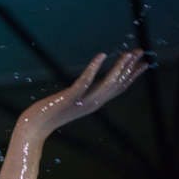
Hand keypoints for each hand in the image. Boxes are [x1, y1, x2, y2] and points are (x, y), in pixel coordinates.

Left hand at [18, 49, 149, 138]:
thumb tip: (87, 84)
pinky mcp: (69, 98)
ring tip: (129, 53)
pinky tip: (101, 55)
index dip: (132, 76)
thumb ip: (82, 94)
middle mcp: (92, 104)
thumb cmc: (49, 114)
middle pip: (117, 85)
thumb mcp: (71, 102)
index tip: (144, 63)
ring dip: (119, 68)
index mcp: (94, 103)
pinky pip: (85, 81)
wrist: (33, 127)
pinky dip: (94, 68)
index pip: (118, 88)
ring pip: (106, 84)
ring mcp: (82, 101)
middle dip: (130, 68)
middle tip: (141, 51)